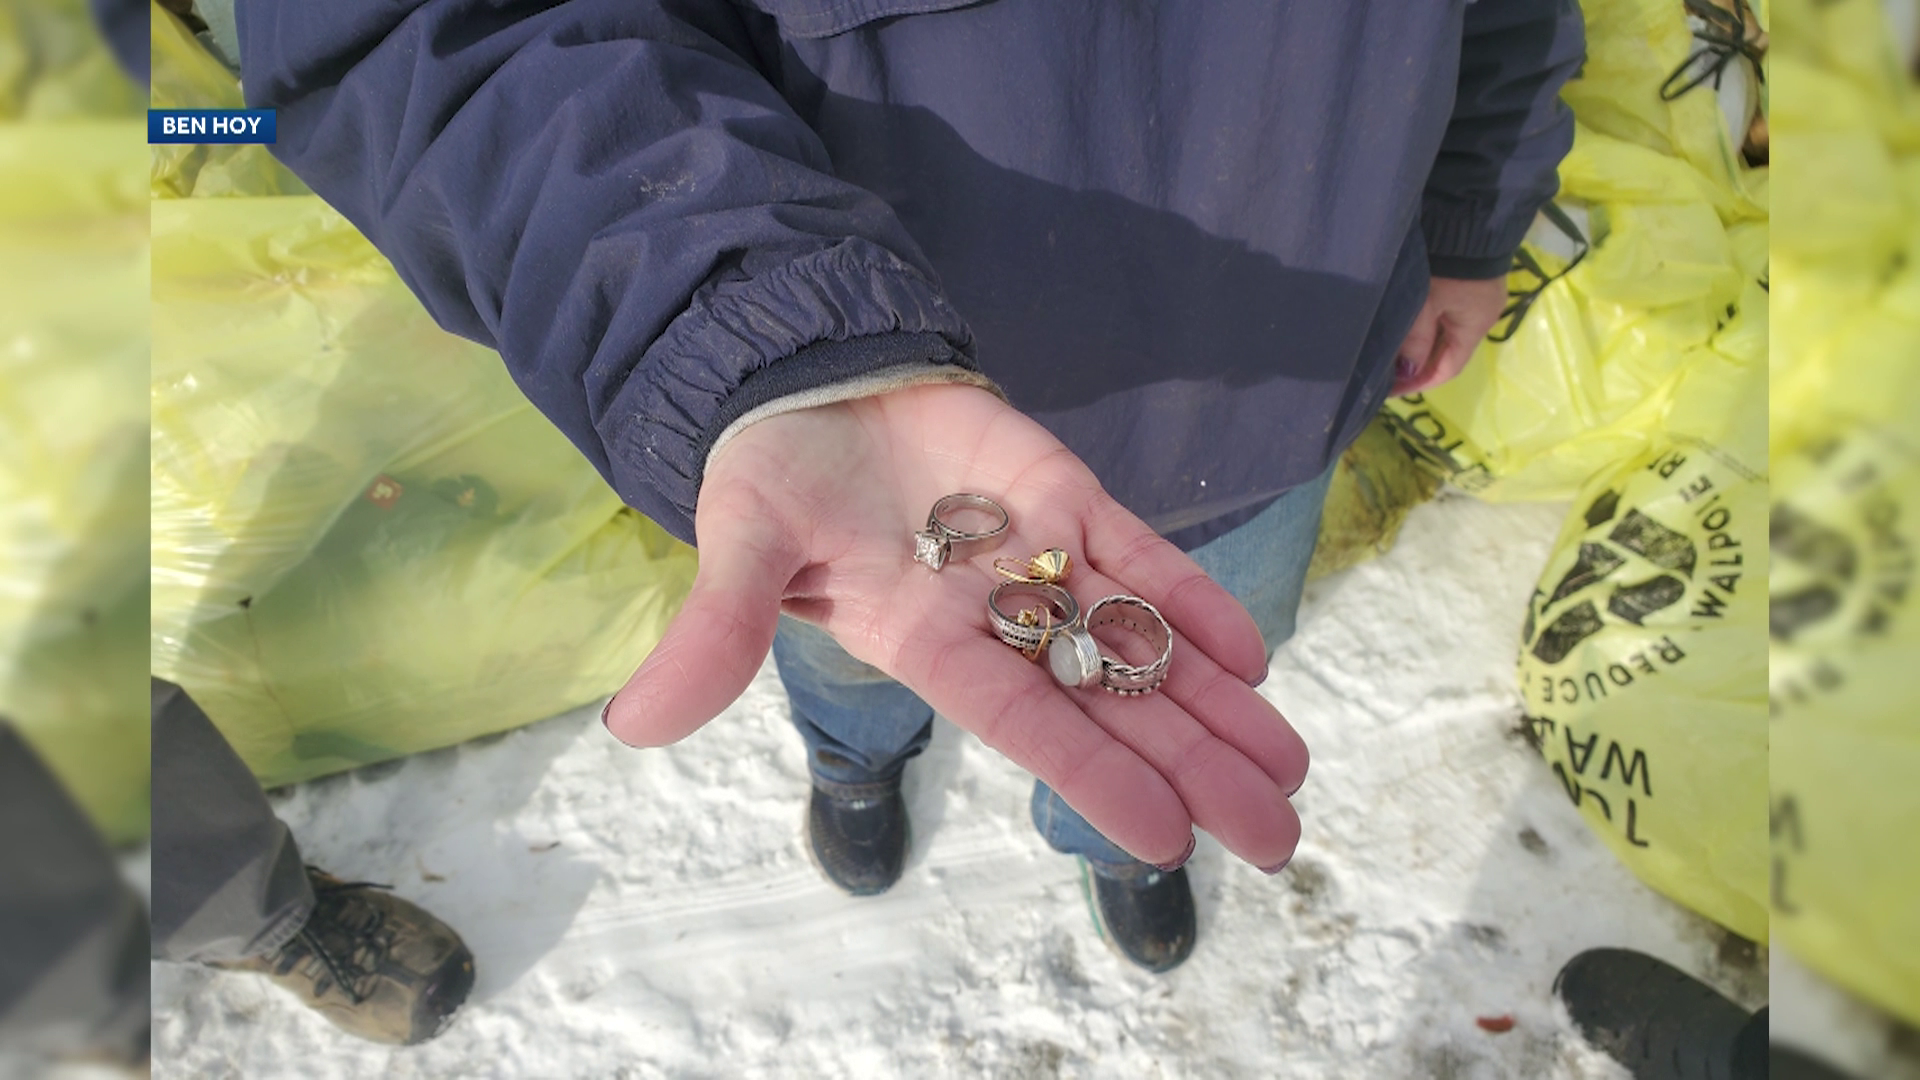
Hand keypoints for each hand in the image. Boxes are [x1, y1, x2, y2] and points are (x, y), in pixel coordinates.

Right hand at [601, 383, 1308, 871]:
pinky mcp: (1063, 491)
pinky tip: (1253, 653)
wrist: (806, 380)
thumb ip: (715, 633)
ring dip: (1216, 702)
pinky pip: (1140, 553)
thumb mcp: (738, 548)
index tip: (1170, 841)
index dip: (1096, 778)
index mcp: (926, 643)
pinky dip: (1192, 599)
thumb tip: (635, 725)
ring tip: (1289, 769)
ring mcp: (1039, 553)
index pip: (1025, 724)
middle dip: (1195, 767)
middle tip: (1278, 840)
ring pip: (1143, 640)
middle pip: (1112, 703)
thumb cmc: (768, 474)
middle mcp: (997, 616)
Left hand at [1391, 276, 1506, 395]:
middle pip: (1449, 352)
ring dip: (1423, 345)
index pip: (1450, 368)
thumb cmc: (1446, 265)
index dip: (1421, 382)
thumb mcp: (1426, 303)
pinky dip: (1429, 326)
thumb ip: (1416, 339)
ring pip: (1447, 333)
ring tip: (1394, 353)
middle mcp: (1482, 316)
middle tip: (1388, 373)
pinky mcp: (1469, 283)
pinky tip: (1409, 328)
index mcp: (1476, 326)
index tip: (1393, 390)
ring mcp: (1478, 298)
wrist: (1466, 216)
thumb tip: (1406, 371)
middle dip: (1420, 366)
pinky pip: (1448, 315)